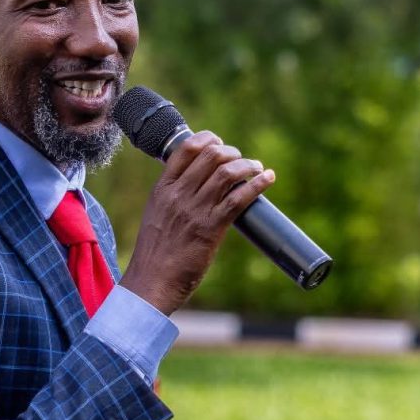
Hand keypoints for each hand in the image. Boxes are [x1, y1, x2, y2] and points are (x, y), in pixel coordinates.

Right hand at [118, 130, 273, 315]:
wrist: (151, 281)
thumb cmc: (155, 253)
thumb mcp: (156, 215)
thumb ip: (172, 199)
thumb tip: (196, 188)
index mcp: (162, 189)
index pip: (185, 148)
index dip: (208, 139)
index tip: (219, 143)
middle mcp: (178, 194)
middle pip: (210, 155)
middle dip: (231, 152)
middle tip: (241, 160)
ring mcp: (194, 210)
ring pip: (226, 173)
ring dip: (248, 165)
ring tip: (257, 168)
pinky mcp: (210, 228)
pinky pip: (238, 199)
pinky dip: (257, 185)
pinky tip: (268, 178)